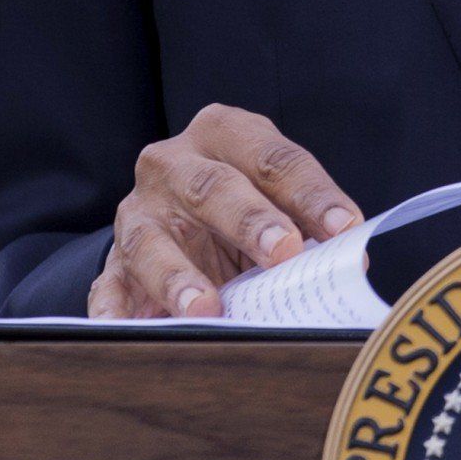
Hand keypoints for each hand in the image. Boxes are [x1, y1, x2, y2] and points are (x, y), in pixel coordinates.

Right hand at [89, 104, 361, 318]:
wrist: (178, 213)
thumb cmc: (244, 199)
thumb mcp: (276, 196)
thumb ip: (308, 221)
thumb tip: (352, 264)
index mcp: (224, 132)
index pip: (275, 159)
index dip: (312, 194)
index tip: (344, 228)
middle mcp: (172, 164)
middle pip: (212, 187)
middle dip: (250, 220)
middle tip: (284, 251)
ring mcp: (136, 213)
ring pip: (151, 240)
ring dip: (179, 276)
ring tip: (206, 308)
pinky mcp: (112, 261)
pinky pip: (109, 286)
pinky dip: (116, 309)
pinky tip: (125, 326)